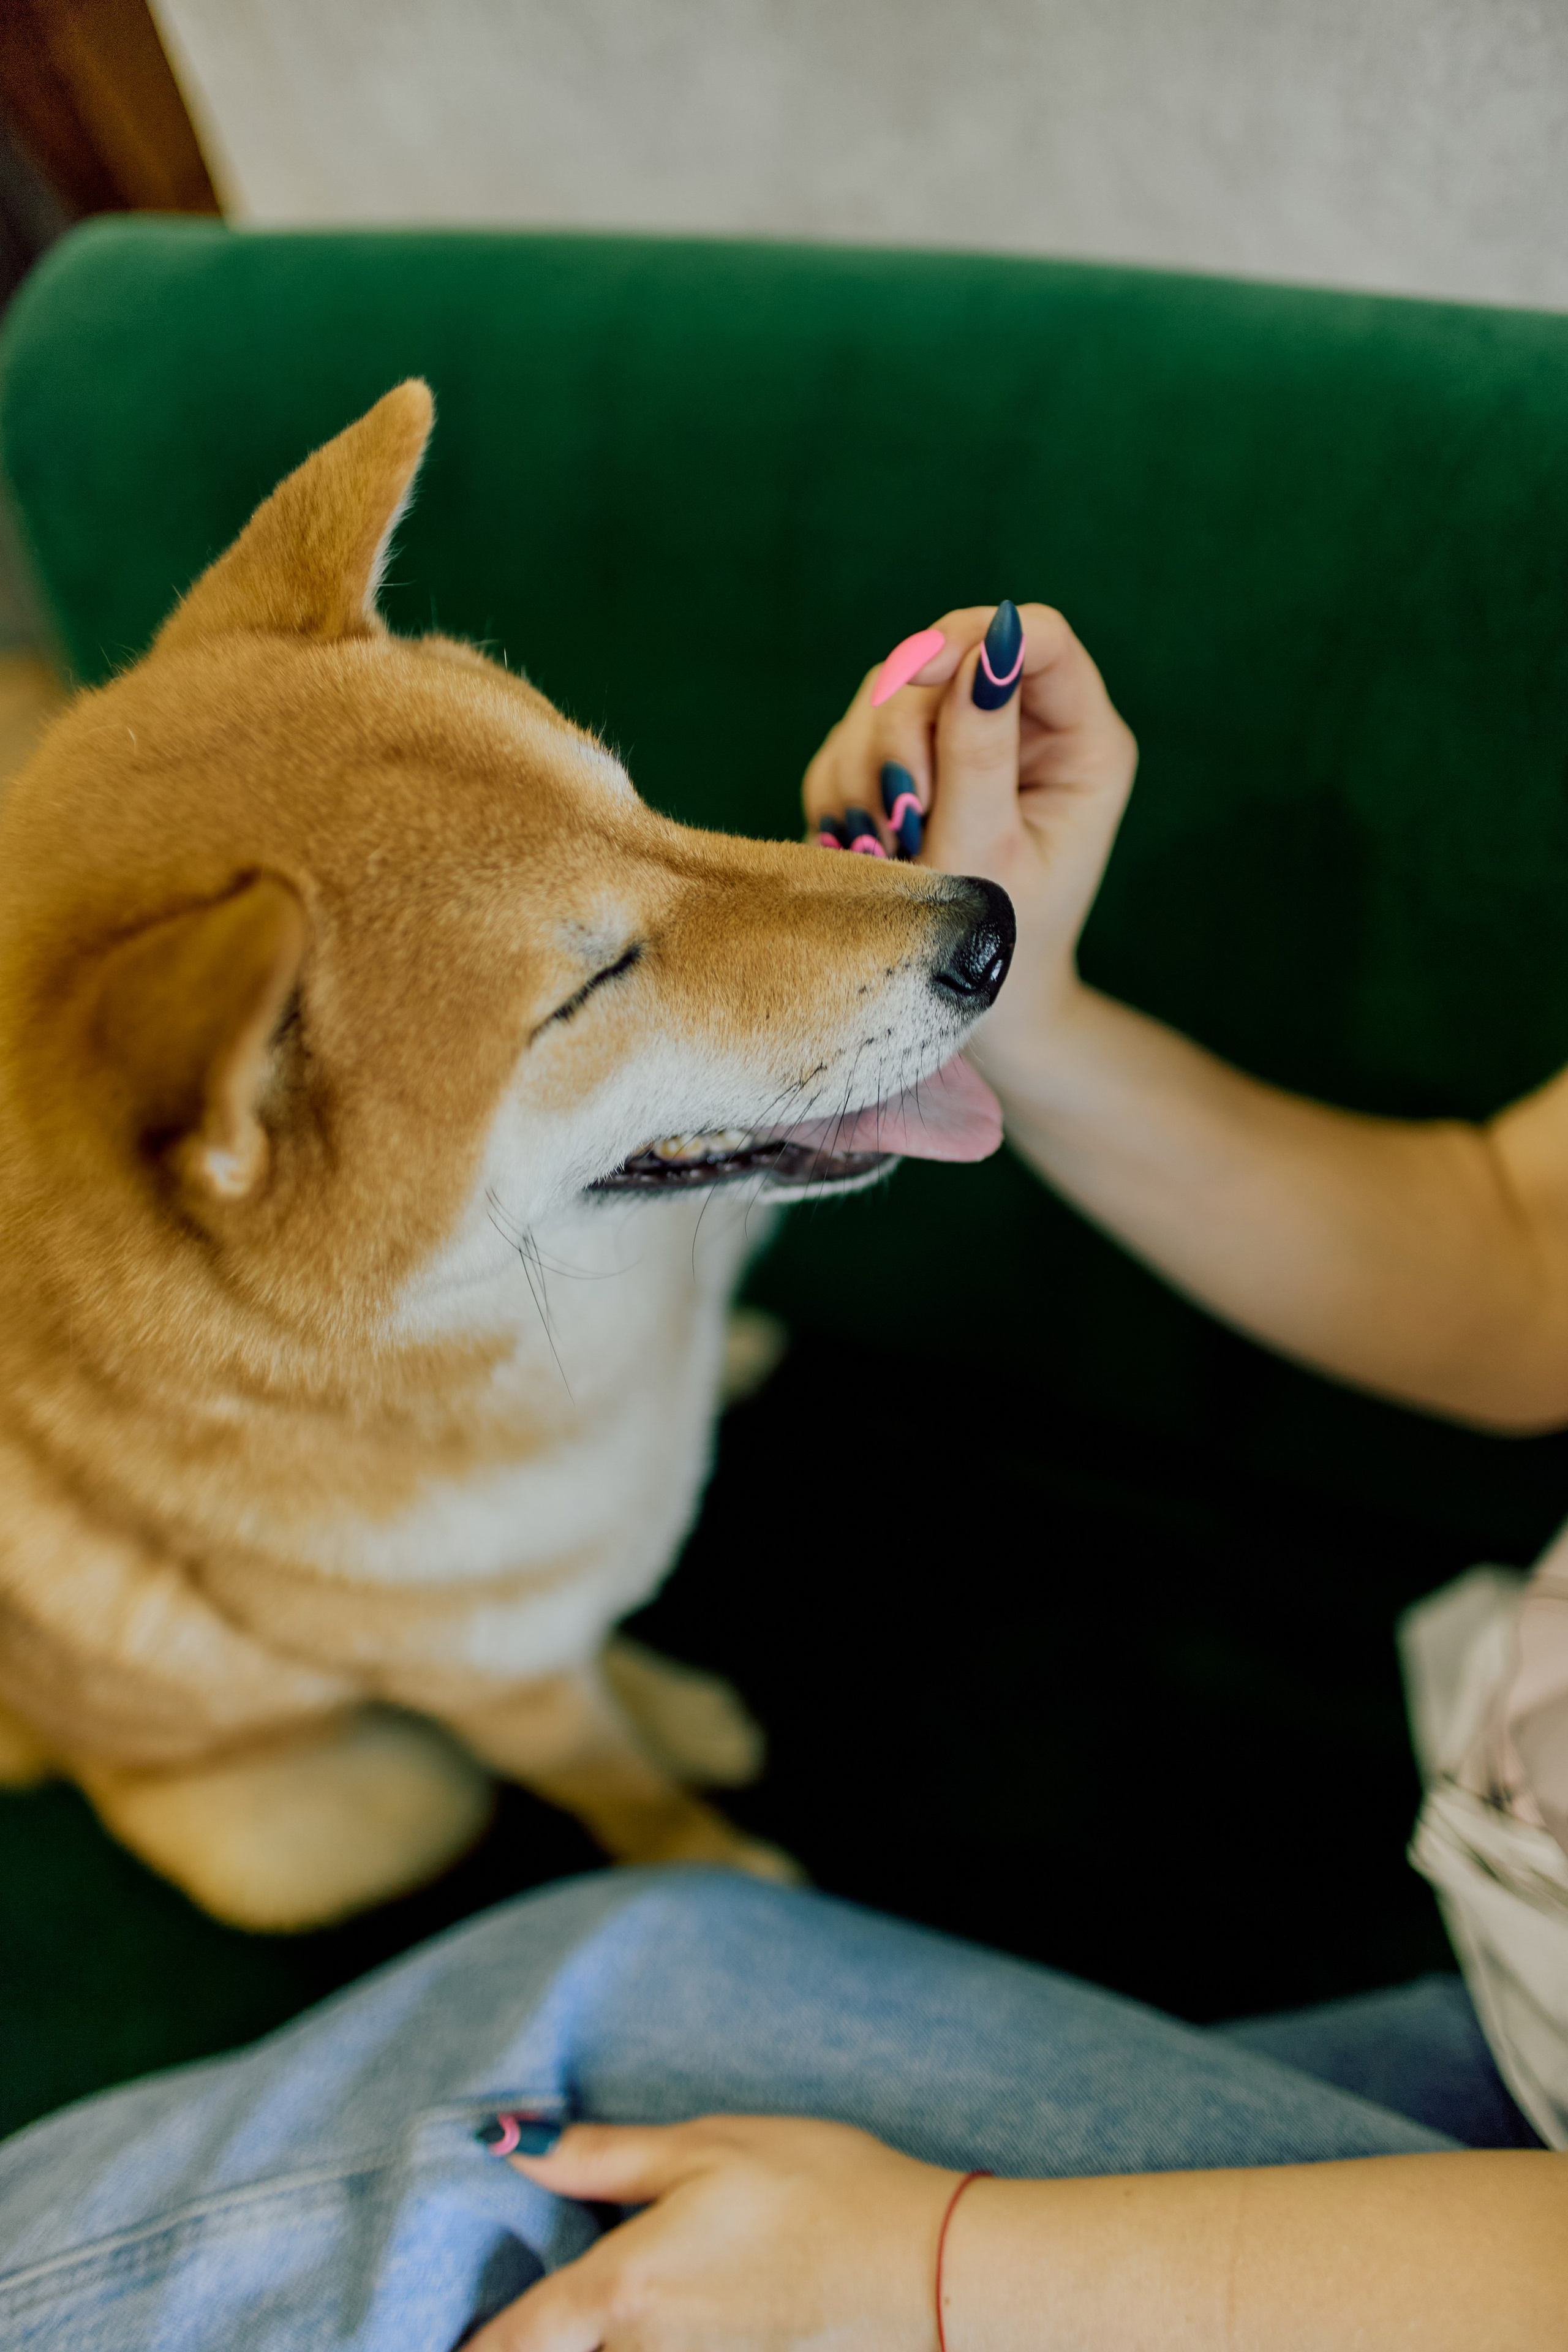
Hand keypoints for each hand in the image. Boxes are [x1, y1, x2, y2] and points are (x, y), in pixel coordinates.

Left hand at [468, 2114, 956, 2351]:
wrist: (927, 2267)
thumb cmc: (818, 2191)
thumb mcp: (703, 2147)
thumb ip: (600, 2158)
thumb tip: (510, 2145)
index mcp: (620, 2292)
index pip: (505, 2347)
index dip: (469, 2345)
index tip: (443, 2330)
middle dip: (546, 2326)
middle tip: (556, 2269)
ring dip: (600, 2327)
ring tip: (633, 2267)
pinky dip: (653, 2332)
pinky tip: (692, 2286)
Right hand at [802, 605, 1136, 1076]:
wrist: (969, 1006)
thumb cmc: (999, 942)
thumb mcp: (991, 852)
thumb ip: (982, 749)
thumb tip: (989, 646)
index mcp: (1082, 745)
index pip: (1040, 638)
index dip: (974, 637)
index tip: (915, 673)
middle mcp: (1029, 729)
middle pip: (946, 659)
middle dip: (904, 735)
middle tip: (904, 818)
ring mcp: (963, 741)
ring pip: (886, 696)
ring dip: (867, 772)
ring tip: (886, 848)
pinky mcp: (911, 765)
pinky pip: (850, 741)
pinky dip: (843, 793)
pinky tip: (864, 847)